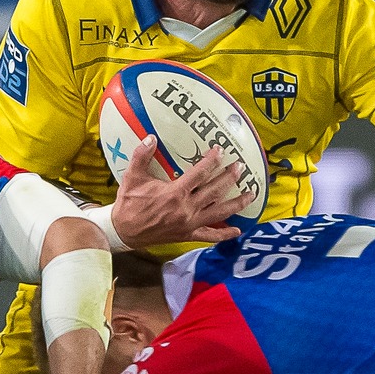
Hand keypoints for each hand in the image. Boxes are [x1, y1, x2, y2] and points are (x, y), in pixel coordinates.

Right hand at [110, 138, 250, 248]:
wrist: (124, 231)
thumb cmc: (129, 203)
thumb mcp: (132, 177)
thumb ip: (141, 156)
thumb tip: (151, 137)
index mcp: (175, 193)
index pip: (200, 174)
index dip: (212, 161)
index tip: (220, 151)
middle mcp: (187, 208)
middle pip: (215, 191)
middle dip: (230, 178)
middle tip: (240, 167)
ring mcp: (190, 223)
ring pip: (220, 213)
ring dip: (237, 202)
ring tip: (251, 193)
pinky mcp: (188, 234)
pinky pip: (210, 236)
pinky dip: (225, 234)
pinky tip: (238, 230)